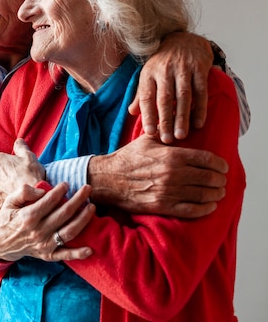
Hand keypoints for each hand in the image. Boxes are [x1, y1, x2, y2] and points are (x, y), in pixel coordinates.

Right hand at [0, 183, 94, 261]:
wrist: (0, 244)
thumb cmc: (6, 219)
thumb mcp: (8, 202)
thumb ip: (23, 192)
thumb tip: (41, 190)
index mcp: (28, 217)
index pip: (49, 201)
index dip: (60, 190)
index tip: (66, 184)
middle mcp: (38, 231)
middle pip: (64, 214)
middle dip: (78, 199)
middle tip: (88, 188)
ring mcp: (44, 245)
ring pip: (69, 232)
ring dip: (83, 219)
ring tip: (92, 207)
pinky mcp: (47, 255)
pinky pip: (65, 255)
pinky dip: (78, 253)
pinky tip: (90, 249)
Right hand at [88, 134, 227, 217]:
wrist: (107, 179)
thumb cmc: (127, 158)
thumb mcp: (147, 139)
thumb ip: (166, 132)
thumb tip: (178, 122)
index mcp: (172, 155)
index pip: (207, 160)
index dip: (220, 164)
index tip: (223, 167)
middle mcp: (173, 173)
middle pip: (209, 178)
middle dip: (220, 180)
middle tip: (222, 181)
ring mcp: (169, 191)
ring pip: (204, 195)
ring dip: (216, 194)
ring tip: (218, 193)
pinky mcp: (163, 206)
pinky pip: (192, 210)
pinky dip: (205, 209)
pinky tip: (210, 206)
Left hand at [129, 32, 212, 143]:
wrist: (182, 39)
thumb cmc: (162, 62)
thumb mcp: (148, 75)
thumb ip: (141, 94)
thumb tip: (131, 113)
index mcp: (148, 74)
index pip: (146, 97)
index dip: (148, 115)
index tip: (149, 133)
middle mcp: (164, 71)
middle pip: (164, 99)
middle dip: (165, 120)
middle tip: (167, 139)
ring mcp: (182, 68)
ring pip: (183, 96)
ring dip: (182, 117)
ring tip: (182, 135)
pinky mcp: (199, 67)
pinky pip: (200, 90)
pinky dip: (200, 107)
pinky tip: (199, 122)